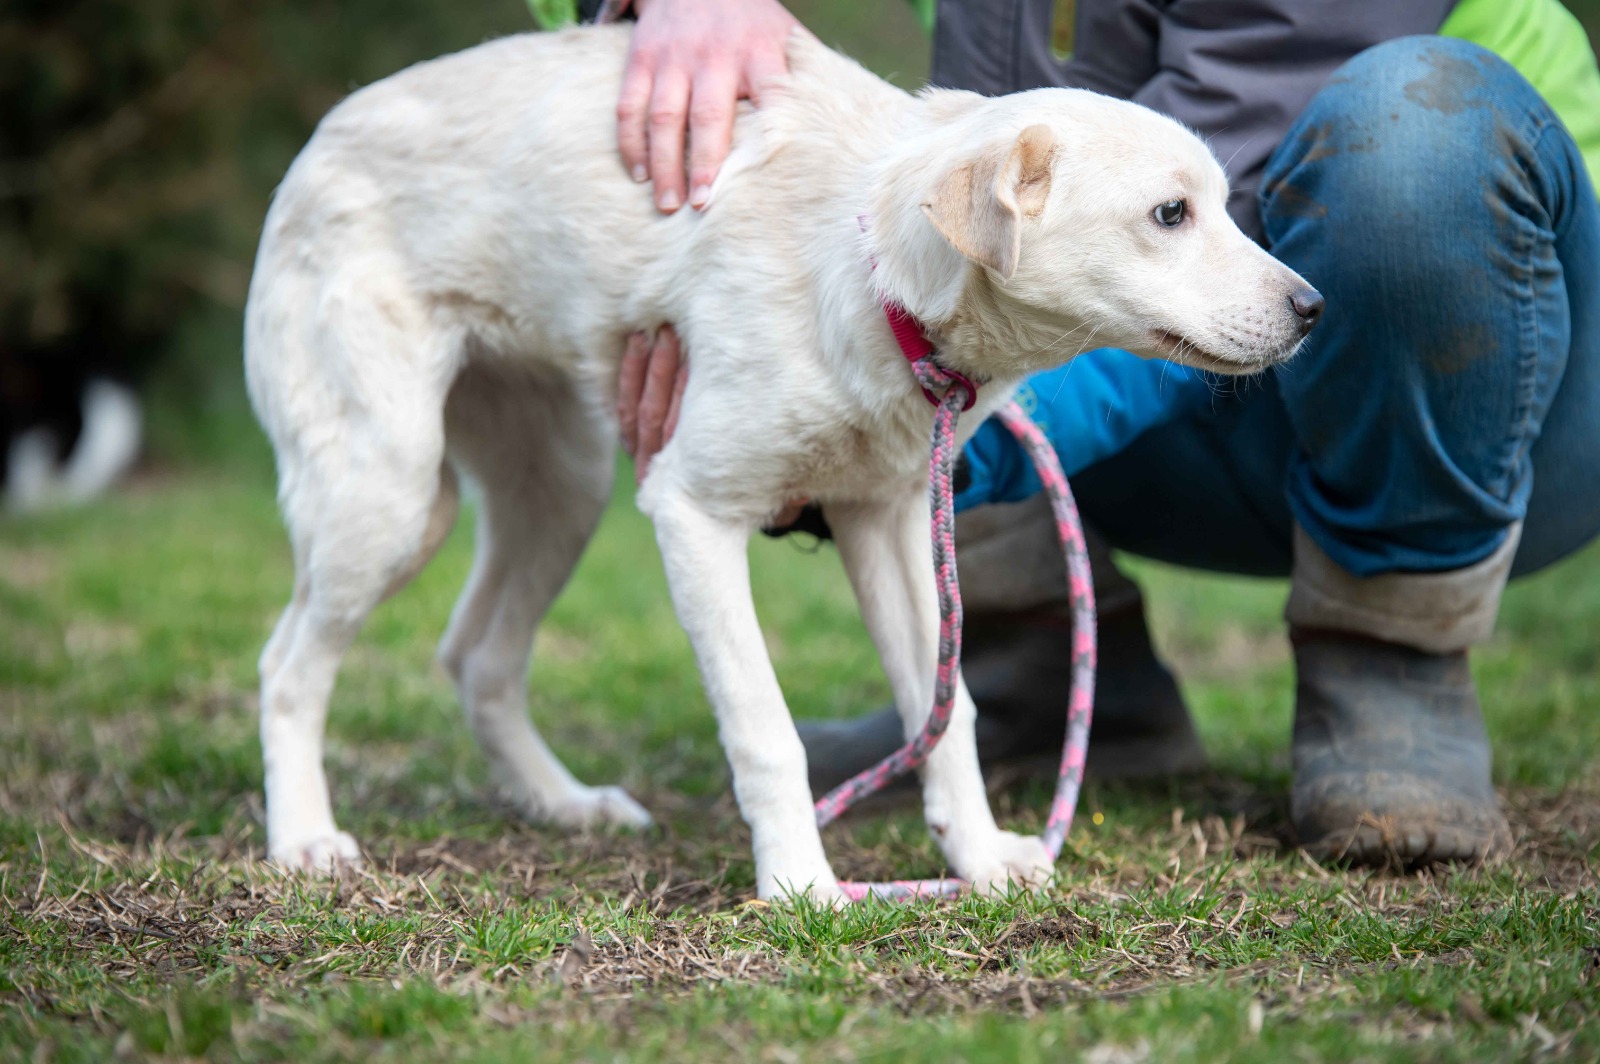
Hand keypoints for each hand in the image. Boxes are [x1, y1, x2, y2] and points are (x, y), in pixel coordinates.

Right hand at [615, 0, 800, 212]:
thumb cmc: (751, 24)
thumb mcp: (784, 38)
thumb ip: (802, 80)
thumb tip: (838, 133)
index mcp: (760, 53)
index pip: (766, 99)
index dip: (762, 141)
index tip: (758, 180)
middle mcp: (715, 55)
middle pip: (708, 116)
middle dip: (703, 163)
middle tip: (700, 205)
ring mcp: (674, 57)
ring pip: (664, 116)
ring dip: (664, 163)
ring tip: (667, 203)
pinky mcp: (642, 58)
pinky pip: (630, 106)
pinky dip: (632, 143)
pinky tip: (639, 174)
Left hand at [615, 325, 808, 525]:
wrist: (719, 508)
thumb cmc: (754, 487)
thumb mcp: (770, 497)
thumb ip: (785, 500)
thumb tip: (802, 491)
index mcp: (688, 490)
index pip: (681, 442)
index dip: (690, 404)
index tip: (704, 368)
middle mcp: (658, 477)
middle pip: (654, 419)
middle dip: (664, 374)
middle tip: (673, 334)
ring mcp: (641, 457)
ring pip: (637, 410)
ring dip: (647, 368)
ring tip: (657, 332)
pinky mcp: (630, 440)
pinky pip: (623, 406)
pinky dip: (630, 374)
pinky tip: (638, 344)